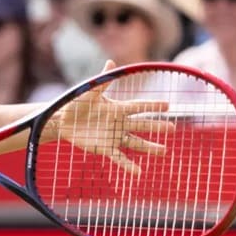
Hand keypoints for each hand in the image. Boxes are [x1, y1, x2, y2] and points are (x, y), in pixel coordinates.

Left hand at [47, 60, 172, 174]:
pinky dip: (128, 165)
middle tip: (172, 129)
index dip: (152, 105)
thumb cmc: (76, 103)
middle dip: (157, 126)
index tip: (167, 105)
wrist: (63, 121)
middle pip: (142, 124)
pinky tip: (138, 172)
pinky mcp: (105, 148)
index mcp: (118, 108)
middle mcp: (119, 123)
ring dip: (149, 147)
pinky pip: (119, 158)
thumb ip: (102, 80)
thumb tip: (111, 62)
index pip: (139, 106)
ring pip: (135, 142)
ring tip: (163, 151)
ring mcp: (113, 136)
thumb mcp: (89, 91)